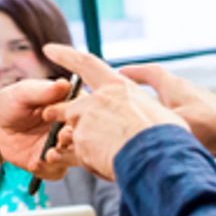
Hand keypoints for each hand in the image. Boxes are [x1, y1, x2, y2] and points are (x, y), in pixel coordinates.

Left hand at [0, 78, 78, 179]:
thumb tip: (63, 84)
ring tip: (47, 154)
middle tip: (61, 138)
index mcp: (71, 107)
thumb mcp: (24, 93)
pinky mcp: (53, 164)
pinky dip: (47, 170)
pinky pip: (56, 172)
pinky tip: (35, 163)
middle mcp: (71, 129)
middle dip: (74, 140)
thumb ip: (43, 91)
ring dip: (62, 158)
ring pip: (73, 159)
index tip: (68, 120)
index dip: (79, 118)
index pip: (85, 113)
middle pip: (83, 139)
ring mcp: (63, 148)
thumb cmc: (14, 102)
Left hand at [41, 45, 188, 180]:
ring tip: (97, 153)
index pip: (85, 64)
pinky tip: (105, 166)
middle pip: (70, 106)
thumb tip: (142, 113)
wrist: (157, 159)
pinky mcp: (81, 144)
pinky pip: (75, 155)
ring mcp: (85, 122)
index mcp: (116, 87)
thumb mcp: (160, 112)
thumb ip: (141, 108)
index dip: (65, 55)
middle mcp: (95, 101)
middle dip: (60, 115)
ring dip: (76, 142)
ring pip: (70, 131)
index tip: (48, 49)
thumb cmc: (167, 136)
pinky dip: (87, 162)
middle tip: (59, 121)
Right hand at [120, 63, 215, 169]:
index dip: (133, 72)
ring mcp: (192, 111)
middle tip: (122, 98)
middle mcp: (183, 96)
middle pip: (156, 89)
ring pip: (164, 109)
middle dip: (138, 93)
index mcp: (175, 87)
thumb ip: (152, 124)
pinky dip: (164, 129)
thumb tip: (131, 130)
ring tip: (136, 123)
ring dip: (151, 113)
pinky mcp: (201, 127)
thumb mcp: (175, 121)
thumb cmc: (214, 124)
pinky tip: (159, 141)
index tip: (118, 73)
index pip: (149, 72)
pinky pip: (174, 125)